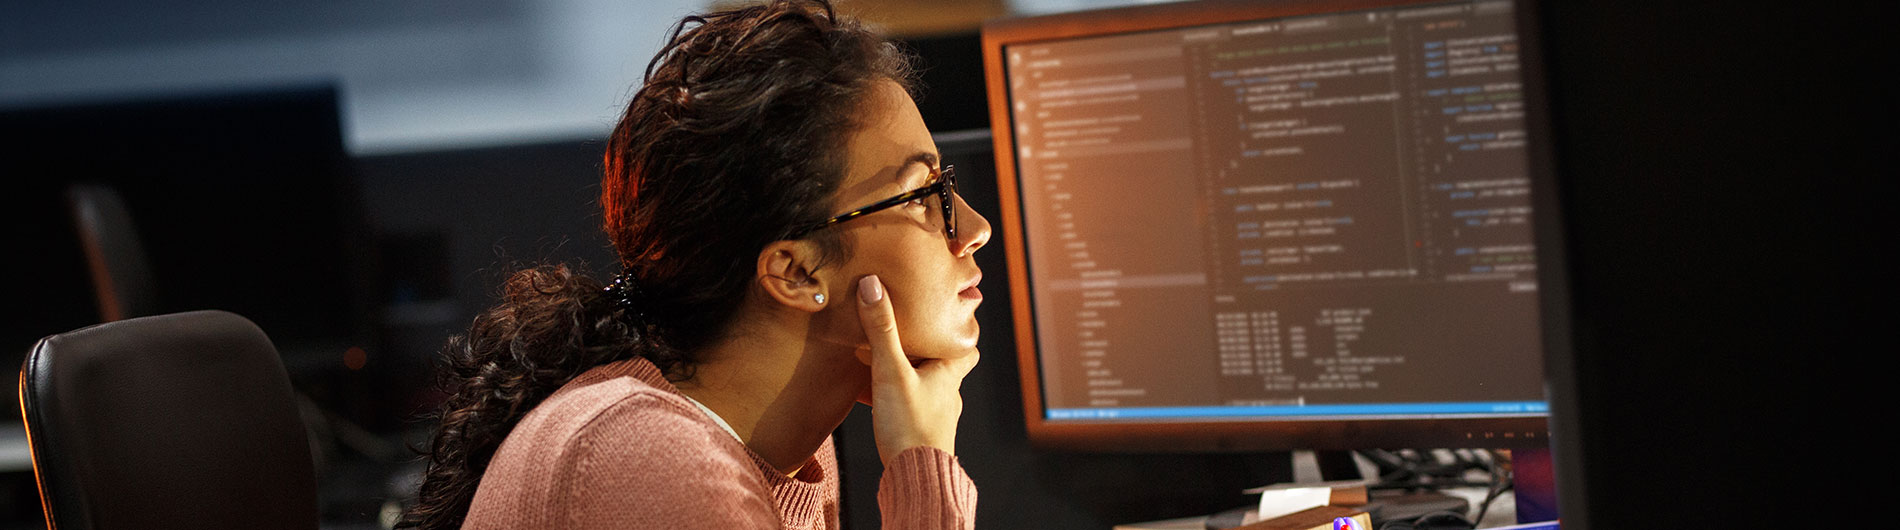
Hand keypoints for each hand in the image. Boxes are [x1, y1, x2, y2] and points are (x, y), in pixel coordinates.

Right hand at [855, 274, 979, 464]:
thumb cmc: (910, 426)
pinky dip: (896, 400)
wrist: (913, 478)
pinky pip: (910, 409)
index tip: (944, 316)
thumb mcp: (891, 371)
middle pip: (943, 366)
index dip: (959, 332)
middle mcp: (948, 395)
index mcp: (949, 374)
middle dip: (925, 352)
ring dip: (908, 376)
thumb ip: (881, 330)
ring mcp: (936, 417)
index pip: (967, 347)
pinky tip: (875, 400)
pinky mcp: (919, 434)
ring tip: (881, 364)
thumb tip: (872, 285)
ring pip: (925, 388)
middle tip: (905, 337)